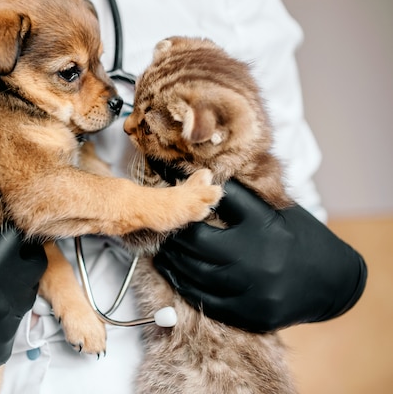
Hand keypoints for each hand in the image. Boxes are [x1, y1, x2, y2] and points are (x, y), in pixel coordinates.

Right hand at [0, 156, 46, 393]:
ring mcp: (3, 330)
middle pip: (31, 261)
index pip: (17, 233)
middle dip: (19, 245)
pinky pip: (15, 316)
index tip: (1, 210)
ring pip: (28, 288)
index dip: (10, 217)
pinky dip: (5, 301)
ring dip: (16, 272)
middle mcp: (3, 304)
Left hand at [153, 180, 366, 332]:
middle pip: (196, 245)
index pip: (210, 210)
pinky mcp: (248, 314)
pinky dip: (184, 284)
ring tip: (161, 249)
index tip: (173, 196)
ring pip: (194, 274)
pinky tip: (174, 273)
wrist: (333, 281)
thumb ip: (239, 198)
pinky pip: (205, 300)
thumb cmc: (300, 237)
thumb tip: (200, 179)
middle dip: (175, 235)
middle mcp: (255, 260)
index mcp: (262, 226)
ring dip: (172, 261)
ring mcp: (251, 291)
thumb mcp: (275, 209)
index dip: (186, 203)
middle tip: (161, 226)